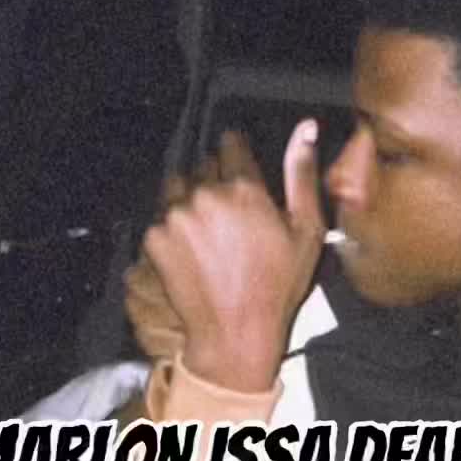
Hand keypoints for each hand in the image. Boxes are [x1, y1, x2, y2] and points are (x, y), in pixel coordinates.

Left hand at [143, 120, 325, 391]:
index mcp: (244, 188)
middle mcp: (206, 195)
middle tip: (228, 214)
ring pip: (177, 187)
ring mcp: (176, 216)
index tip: (239, 168)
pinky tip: (191, 249)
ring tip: (206, 228)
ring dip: (189, 198)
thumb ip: (301, 174)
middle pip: (203, 166)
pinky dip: (173, 226)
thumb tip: (306, 127)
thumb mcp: (306, 230)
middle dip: (215, 180)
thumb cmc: (278, 285)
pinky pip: (161, 217)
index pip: (230, 144)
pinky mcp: (155, 238)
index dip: (236, 153)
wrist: (235, 332)